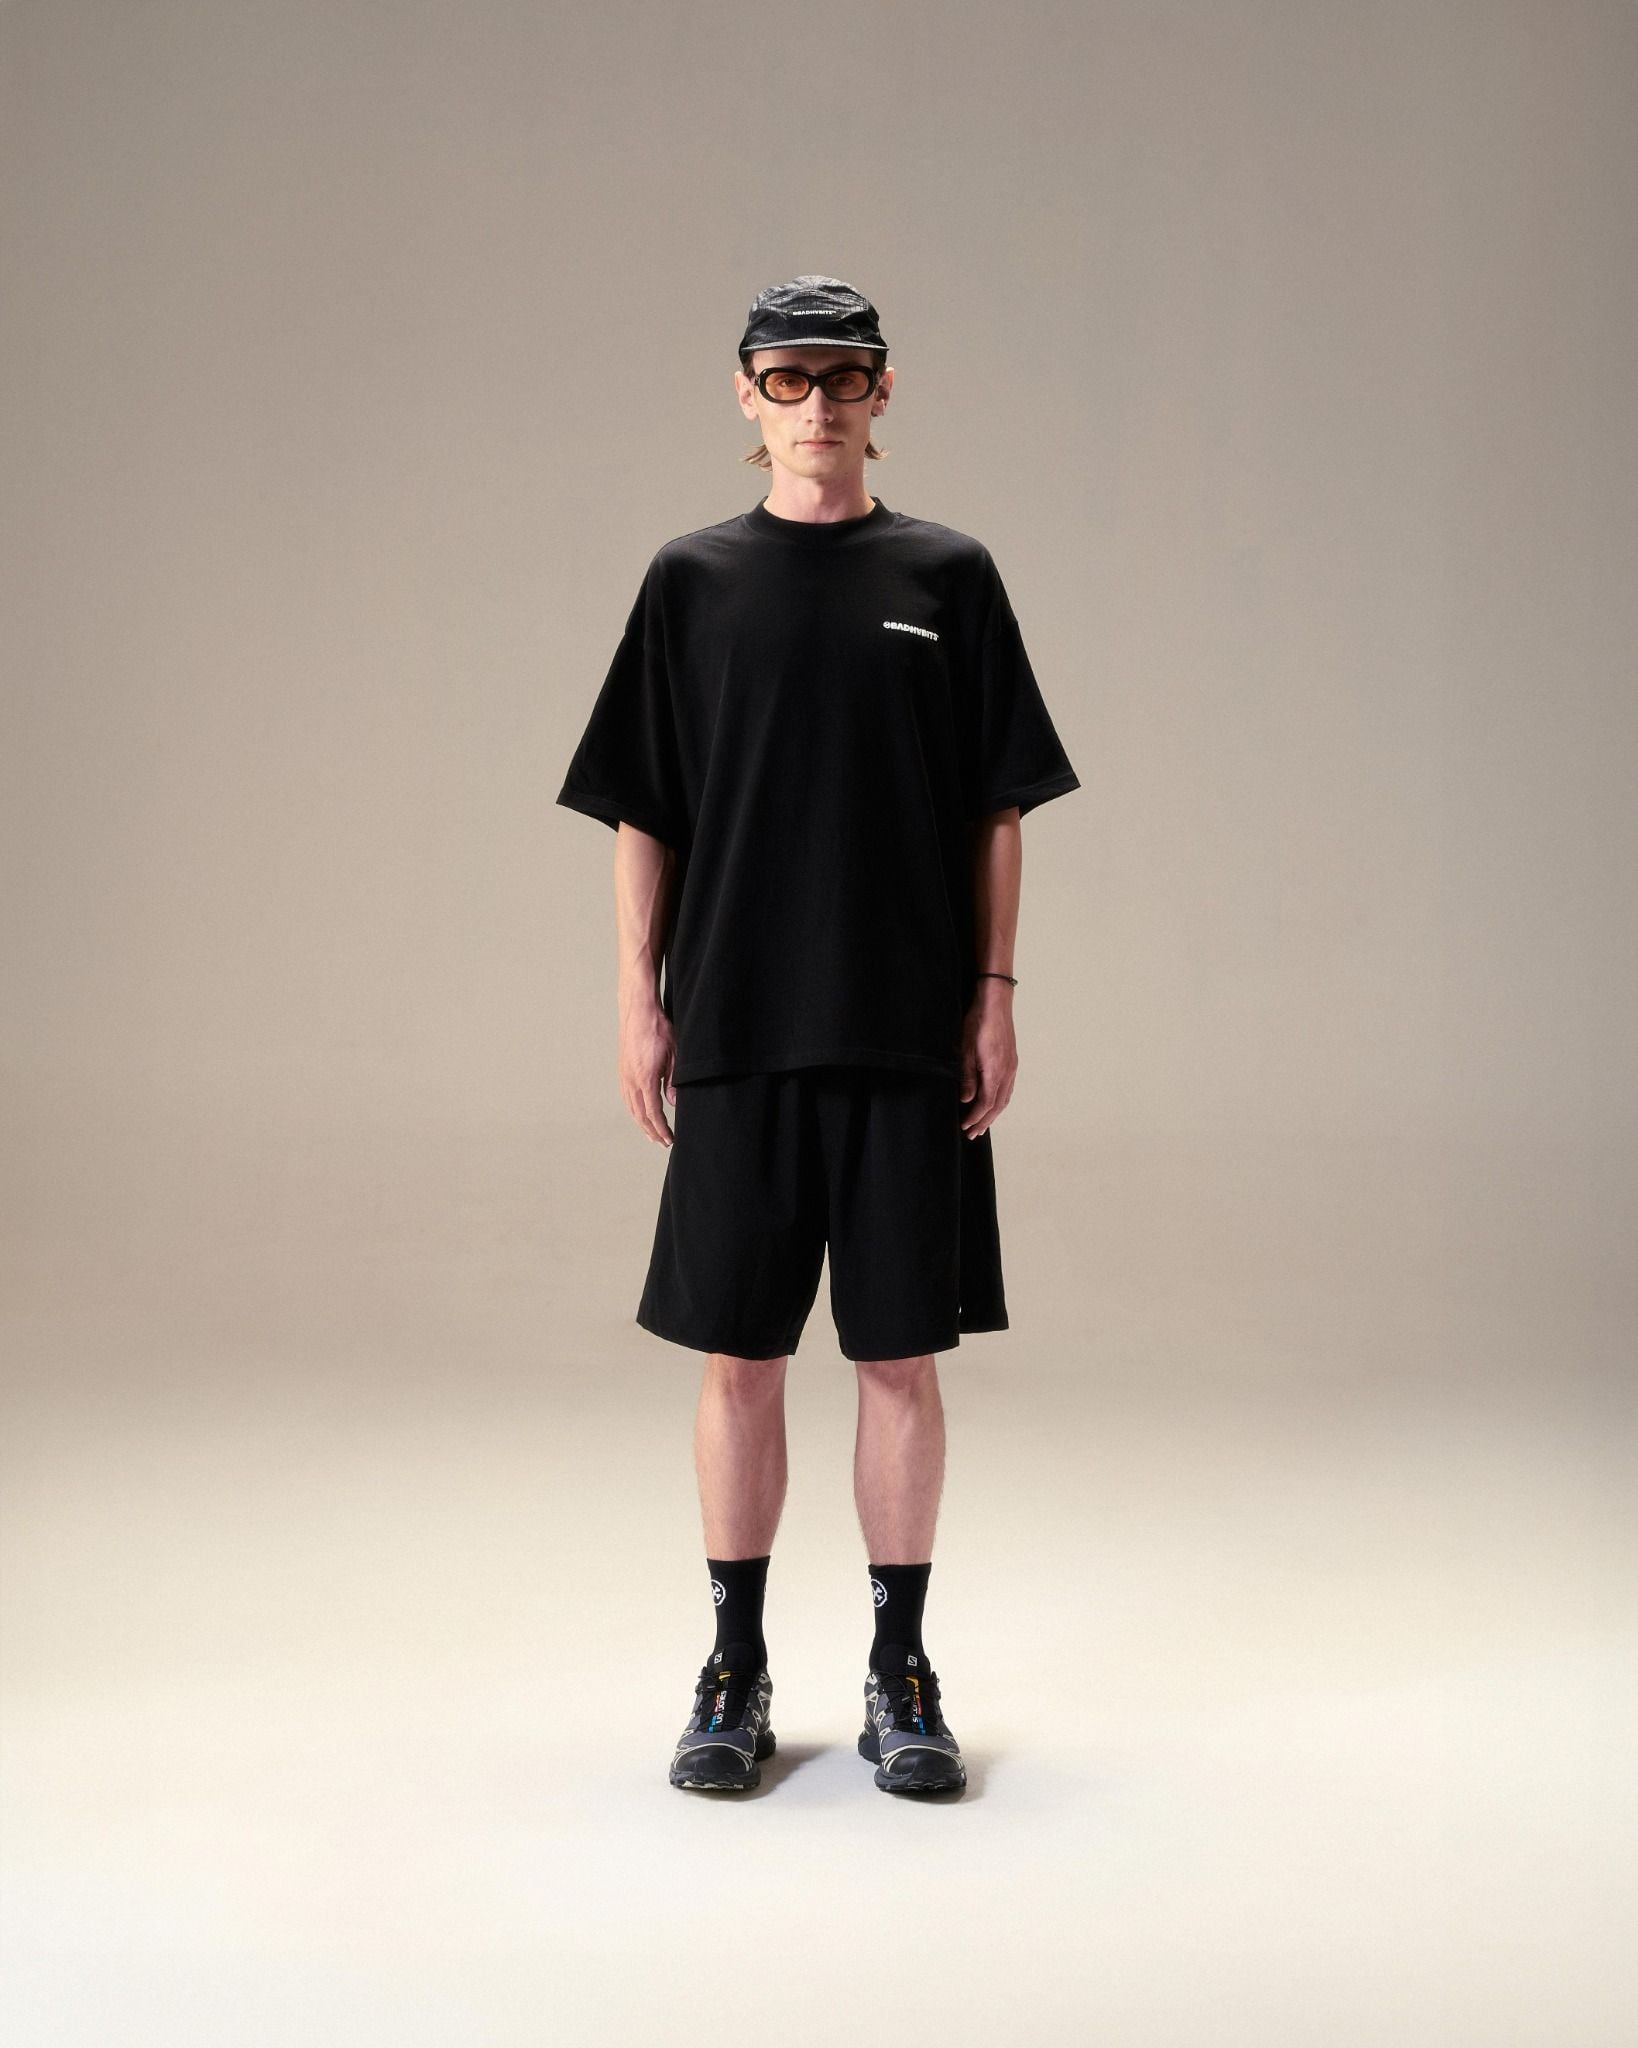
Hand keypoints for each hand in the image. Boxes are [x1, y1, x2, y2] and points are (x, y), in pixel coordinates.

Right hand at [618, 1002, 676, 1145]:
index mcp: (644, 1079)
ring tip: (652, 1134)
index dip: (661, 1129)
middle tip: (663, 1142)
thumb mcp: (675, 1054)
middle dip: (652, 1132)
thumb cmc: (658, 1028)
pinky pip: (626, 1097)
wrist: (638, 1010)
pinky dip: (634, 1111)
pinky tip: (639, 1114)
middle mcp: (631, 1081)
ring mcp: (624, 1076)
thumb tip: (673, 1102)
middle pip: (640, 1115)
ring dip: (642, 1124)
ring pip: (631, 1108)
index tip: (669, 1139)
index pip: (653, 1113)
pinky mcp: (622, 1070)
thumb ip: (674, 1081)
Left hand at [958, 983, 1016, 1137]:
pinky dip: (1000, 1101)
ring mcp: (1012, 1067)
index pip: (986, 1103)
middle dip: (984, 1121)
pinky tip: (994, 1103)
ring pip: (1004, 1098)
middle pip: (997, 1105)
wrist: (995, 1003)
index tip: (964, 1126)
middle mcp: (1007, 1072)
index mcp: (995, 1071)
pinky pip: (1008, 1088)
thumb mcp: (965, 1050)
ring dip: (993, 1113)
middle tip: (973, 1134)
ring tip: (983, 1124)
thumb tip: (967, 1099)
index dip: (975, 1117)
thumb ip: (968, 1077)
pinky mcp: (1012, 1061)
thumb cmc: (978, 1023)